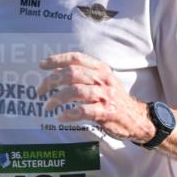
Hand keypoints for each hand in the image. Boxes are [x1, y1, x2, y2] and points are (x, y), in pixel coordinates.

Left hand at [39, 52, 153, 142]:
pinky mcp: (107, 112)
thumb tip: (57, 72)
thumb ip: (85, 75)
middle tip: (40, 91)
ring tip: (47, 106)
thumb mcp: (104, 81)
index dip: (57, 60)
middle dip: (52, 81)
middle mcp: (103, 79)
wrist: (137, 119)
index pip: (76, 58)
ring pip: (76, 91)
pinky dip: (70, 114)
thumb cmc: (114, 100)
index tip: (41, 66)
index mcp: (101, 69)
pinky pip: (84, 111)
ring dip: (57, 99)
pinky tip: (61, 117)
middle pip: (72, 73)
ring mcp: (105, 96)